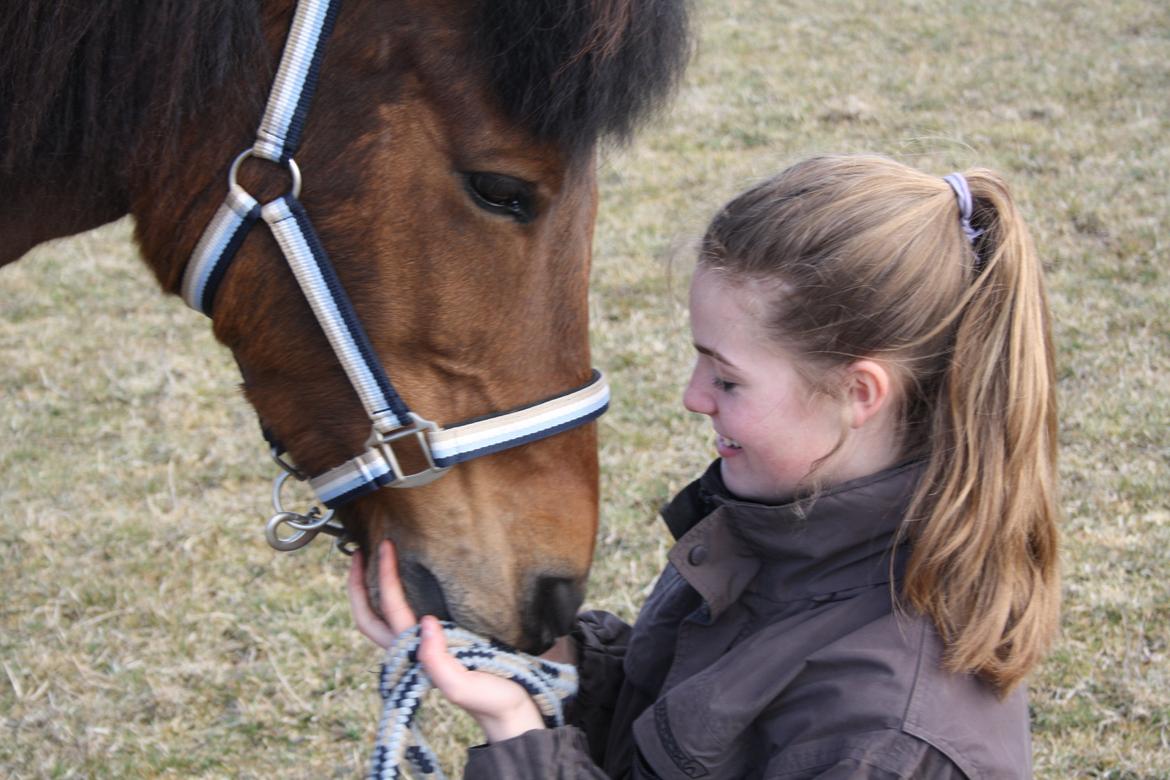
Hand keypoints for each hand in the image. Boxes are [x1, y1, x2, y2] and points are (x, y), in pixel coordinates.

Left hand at [347, 540, 546, 742]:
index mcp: (415, 654)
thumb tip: (426, 623)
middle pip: (369, 617)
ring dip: (372, 590)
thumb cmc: (491, 700)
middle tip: (360, 551)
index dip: (385, 576)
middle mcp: (412, 650)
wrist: (510, 715)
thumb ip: (439, 663)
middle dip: (358, 585)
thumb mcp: (464, 687)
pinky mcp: (438, 644)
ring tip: (375, 560)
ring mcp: (422, 648)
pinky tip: (410, 579)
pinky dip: (397, 596)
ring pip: (383, 618)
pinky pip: (406, 617)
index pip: (390, 609)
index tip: (387, 546)